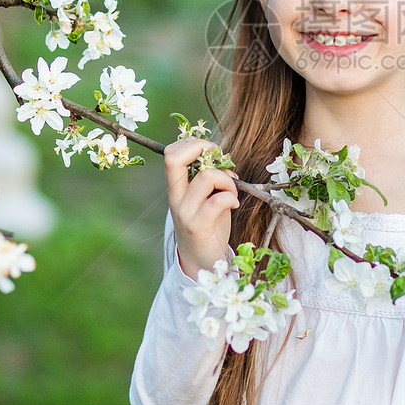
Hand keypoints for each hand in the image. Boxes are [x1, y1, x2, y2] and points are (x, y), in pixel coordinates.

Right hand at [164, 138, 238, 279]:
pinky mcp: (198, 226)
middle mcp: (175, 196)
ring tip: (232, 192)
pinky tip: (233, 204)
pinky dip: (231, 197)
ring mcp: (185, 211)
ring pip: (206, 176)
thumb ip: (210, 176)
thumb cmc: (208, 223)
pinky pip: (218, 200)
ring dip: (227, 179)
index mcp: (175, 186)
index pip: (171, 153)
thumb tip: (223, 157)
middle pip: (174, 158)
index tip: (212, 152)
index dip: (193, 144)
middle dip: (202, 148)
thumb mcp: (206, 195)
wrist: (202, 260)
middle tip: (219, 161)